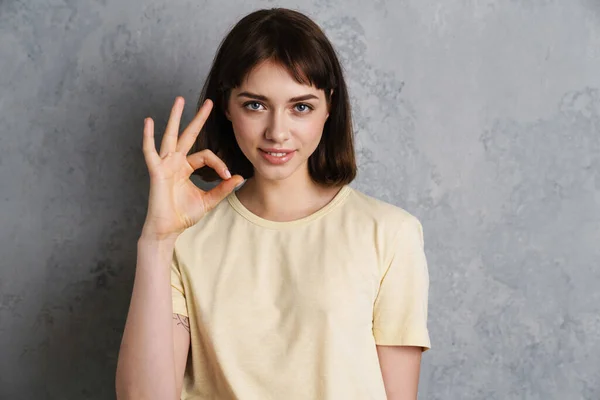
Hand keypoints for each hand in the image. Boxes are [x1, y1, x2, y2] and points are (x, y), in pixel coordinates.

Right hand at [140, 97, 243, 240]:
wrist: (168, 229)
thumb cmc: (183, 215)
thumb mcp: (208, 200)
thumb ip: (222, 189)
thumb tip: (238, 177)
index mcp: (186, 167)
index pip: (206, 155)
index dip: (219, 163)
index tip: (227, 176)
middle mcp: (175, 162)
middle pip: (188, 135)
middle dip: (199, 118)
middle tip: (210, 103)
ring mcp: (165, 164)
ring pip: (170, 136)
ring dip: (175, 117)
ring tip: (180, 100)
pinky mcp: (156, 171)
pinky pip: (150, 151)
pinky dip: (148, 137)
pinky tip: (148, 121)